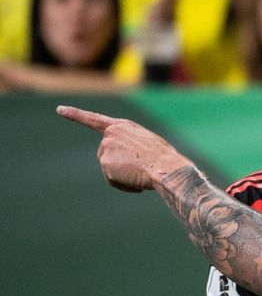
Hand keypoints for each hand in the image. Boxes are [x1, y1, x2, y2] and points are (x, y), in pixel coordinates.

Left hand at [56, 105, 193, 191]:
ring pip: (109, 168)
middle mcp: (110, 134)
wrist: (167, 167)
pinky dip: (123, 185)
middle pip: (105, 154)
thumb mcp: (148, 144)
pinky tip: (136, 183)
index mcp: (123, 126)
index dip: (76, 114)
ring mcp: (106, 148)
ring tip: (141, 174)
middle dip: (118, 164)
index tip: (59, 109)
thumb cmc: (164, 158)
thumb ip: (131, 146)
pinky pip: (112, 180)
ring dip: (123, 176)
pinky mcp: (105, 163)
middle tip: (139, 168)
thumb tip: (127, 163)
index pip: (94, 119)